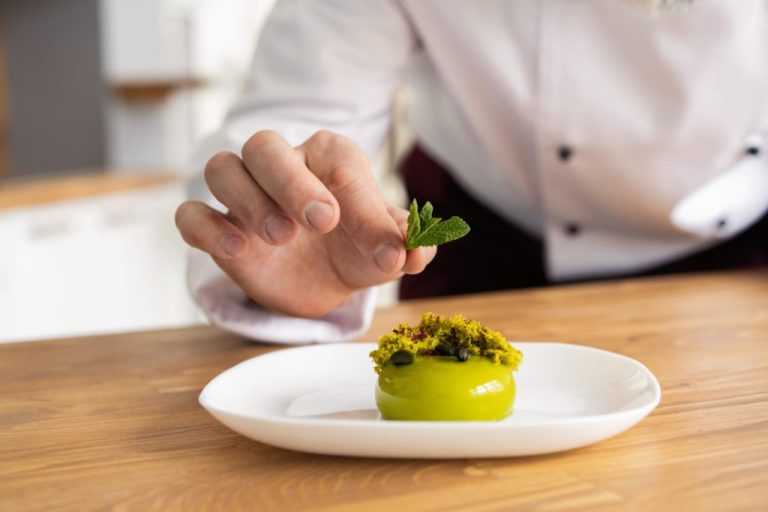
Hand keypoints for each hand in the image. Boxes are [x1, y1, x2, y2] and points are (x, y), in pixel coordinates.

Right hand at [175, 130, 435, 316]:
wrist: (320, 281)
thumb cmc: (354, 250)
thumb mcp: (385, 251)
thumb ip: (405, 244)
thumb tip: (419, 249)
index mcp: (329, 159)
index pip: (339, 164)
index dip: (363, 205)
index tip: (386, 250)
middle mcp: (281, 166)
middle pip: (265, 146)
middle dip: (291, 181)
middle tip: (322, 221)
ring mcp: (242, 194)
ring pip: (222, 168)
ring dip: (249, 200)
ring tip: (282, 238)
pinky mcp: (216, 227)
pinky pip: (191, 214)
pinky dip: (207, 227)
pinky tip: (236, 249)